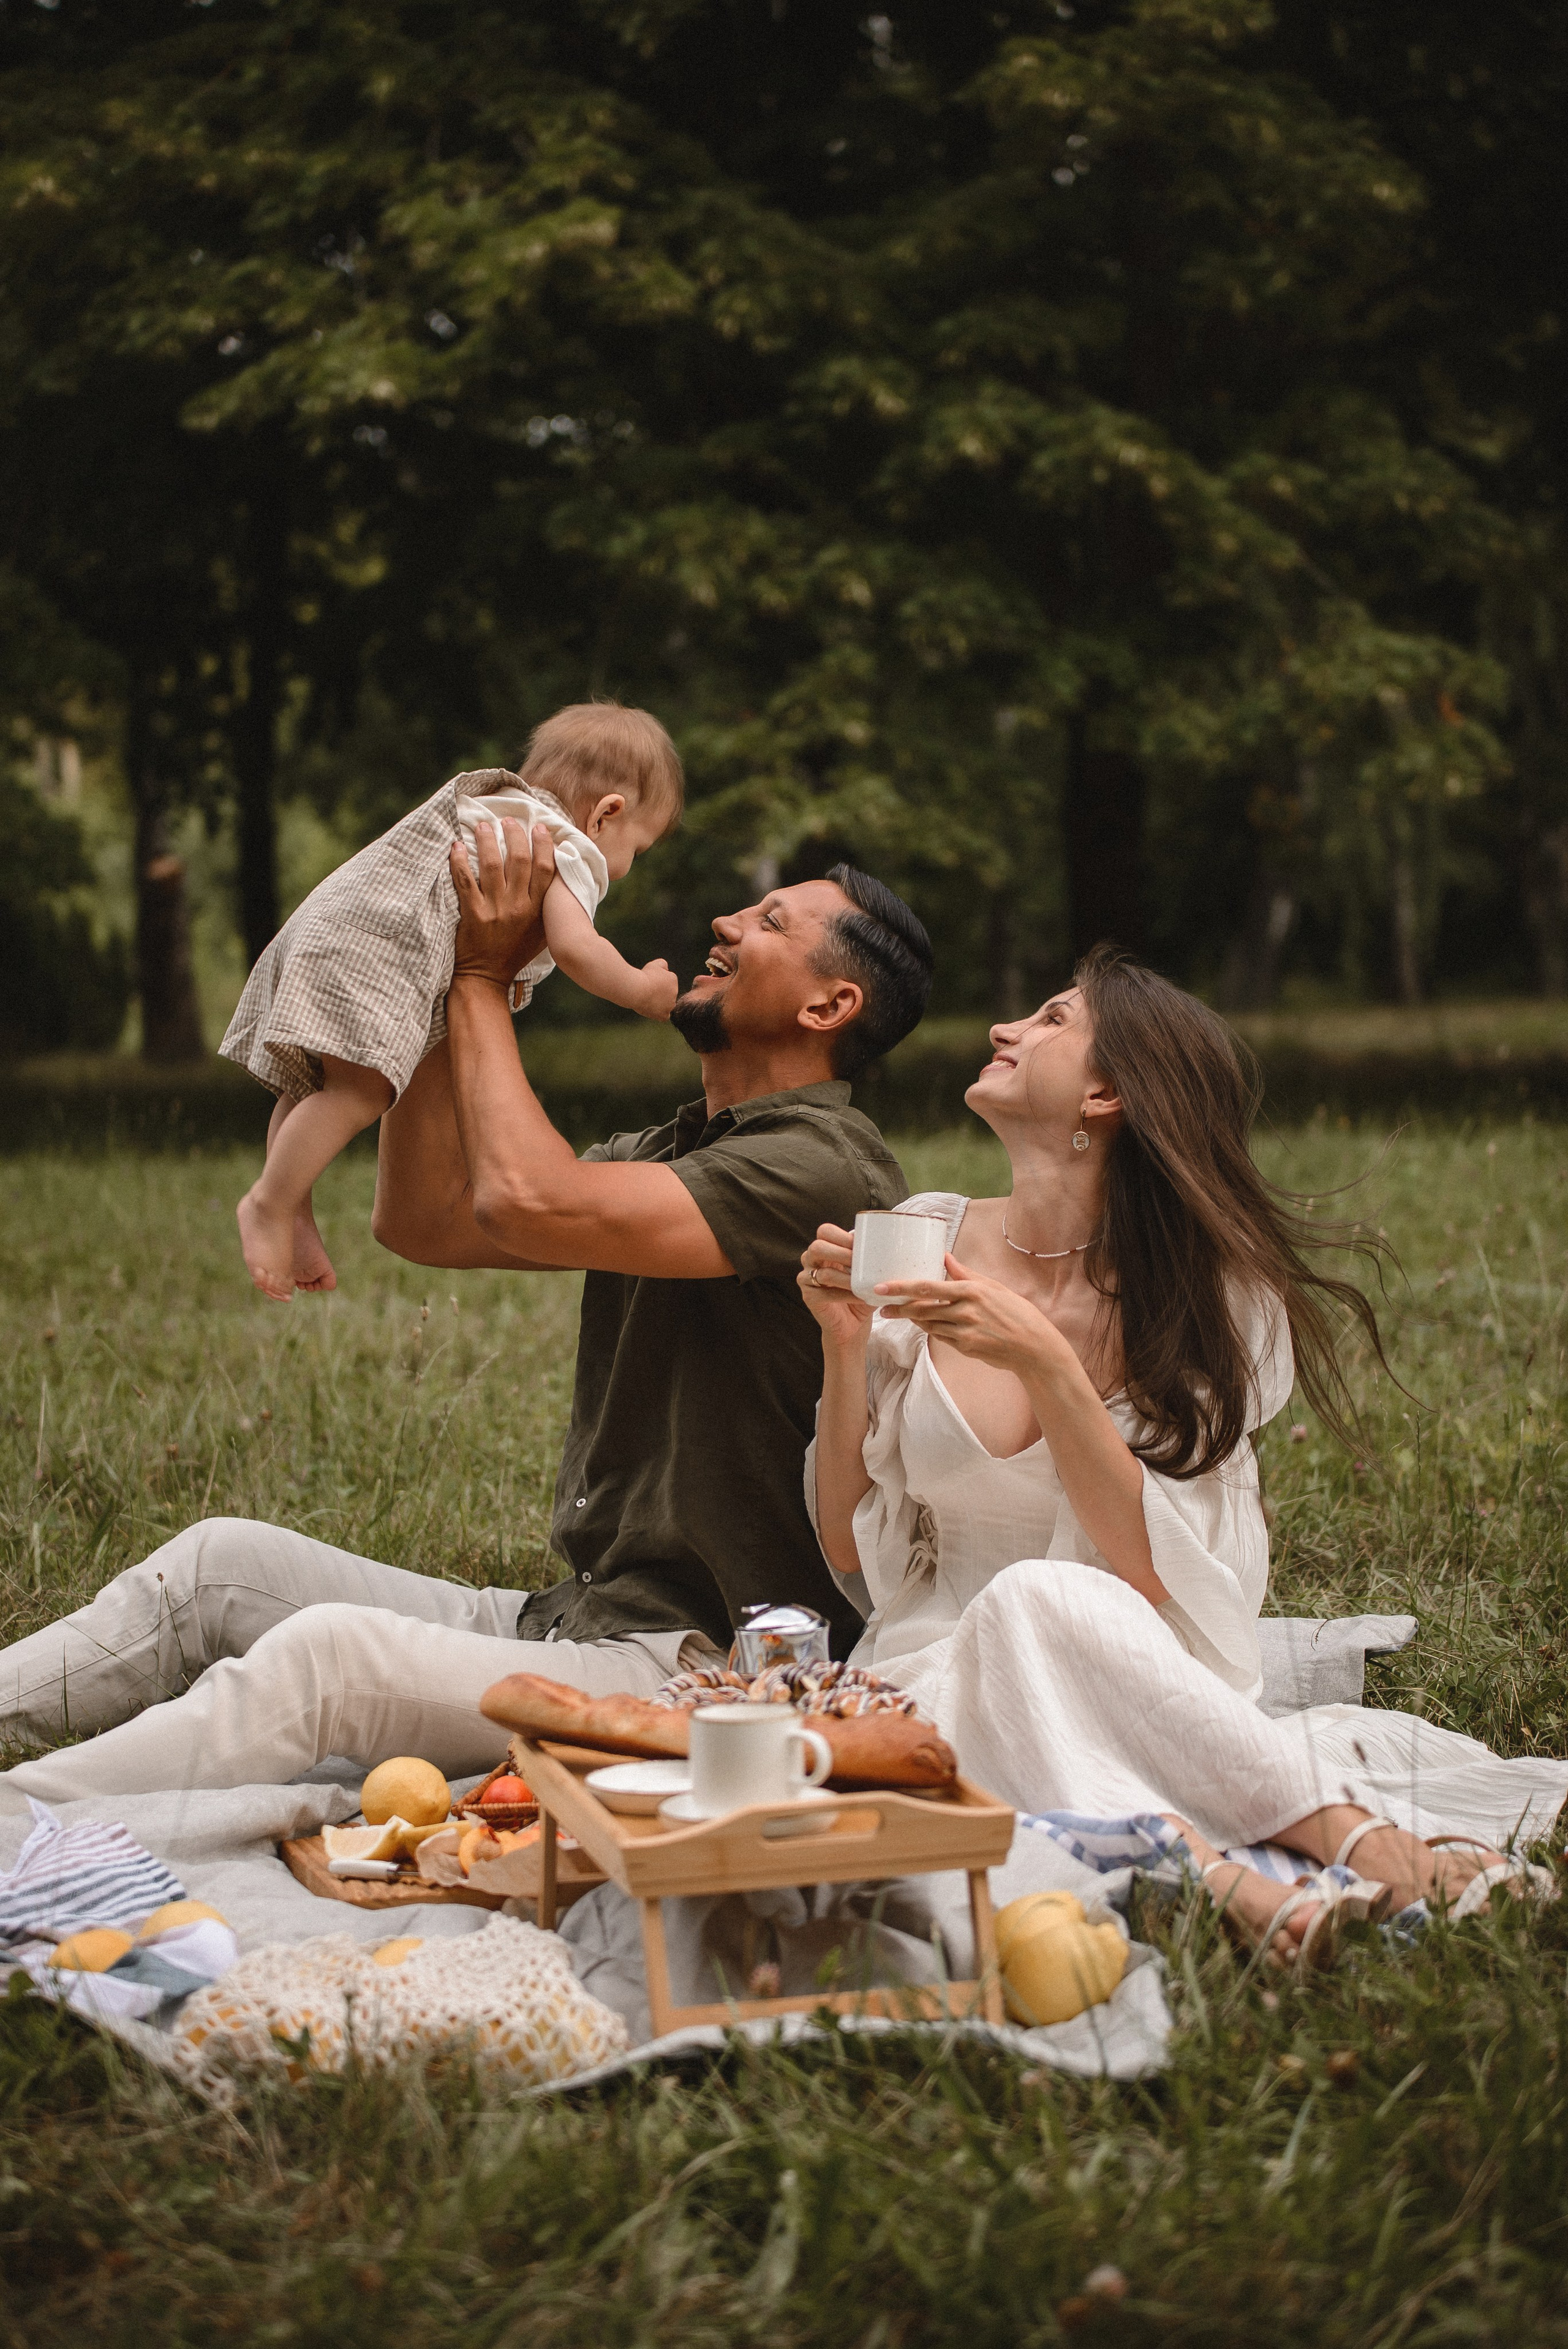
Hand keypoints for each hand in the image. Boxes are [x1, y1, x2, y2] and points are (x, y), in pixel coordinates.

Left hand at [450, 817, 552, 988]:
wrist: (487, 976)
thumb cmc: (515, 953)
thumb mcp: (541, 933)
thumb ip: (548, 906)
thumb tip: (555, 875)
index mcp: (537, 909)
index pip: (545, 868)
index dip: (543, 844)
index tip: (538, 827)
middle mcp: (518, 907)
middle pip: (519, 860)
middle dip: (514, 835)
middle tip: (507, 820)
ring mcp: (494, 909)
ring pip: (491, 864)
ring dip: (487, 840)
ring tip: (483, 825)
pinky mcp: (472, 914)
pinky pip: (464, 880)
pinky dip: (459, 861)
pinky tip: (457, 846)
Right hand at [636, 959, 679, 1020]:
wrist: (637, 989)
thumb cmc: (644, 976)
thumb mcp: (654, 964)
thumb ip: (663, 964)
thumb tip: (666, 970)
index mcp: (673, 979)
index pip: (666, 982)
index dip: (656, 982)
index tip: (648, 981)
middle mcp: (675, 992)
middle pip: (667, 994)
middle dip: (659, 993)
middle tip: (646, 992)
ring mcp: (670, 1005)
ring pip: (666, 1005)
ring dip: (659, 1003)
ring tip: (647, 999)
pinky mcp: (664, 1015)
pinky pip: (664, 1016)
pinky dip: (658, 1014)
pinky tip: (651, 1009)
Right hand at [797, 1223, 872, 1345]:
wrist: (852, 1324)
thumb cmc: (860, 1293)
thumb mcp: (867, 1273)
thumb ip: (871, 1259)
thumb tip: (892, 1246)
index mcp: (825, 1249)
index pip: (825, 1231)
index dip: (842, 1236)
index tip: (862, 1246)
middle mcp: (811, 1260)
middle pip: (817, 1247)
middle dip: (841, 1253)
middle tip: (859, 1263)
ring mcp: (806, 1279)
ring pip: (822, 1272)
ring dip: (846, 1277)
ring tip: (863, 1283)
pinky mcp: (809, 1297)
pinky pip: (825, 1293)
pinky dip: (845, 1295)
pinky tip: (860, 1297)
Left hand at [875, 1252, 1072, 1375]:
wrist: (1033, 1346)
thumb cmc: (1016, 1312)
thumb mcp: (993, 1287)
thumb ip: (965, 1273)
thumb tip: (945, 1256)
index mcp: (971, 1290)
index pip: (928, 1287)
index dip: (901, 1287)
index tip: (881, 1287)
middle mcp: (966, 1311)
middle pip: (922, 1309)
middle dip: (899, 1308)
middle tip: (881, 1307)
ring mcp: (965, 1331)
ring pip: (928, 1324)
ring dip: (912, 1319)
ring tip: (897, 1313)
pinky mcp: (965, 1347)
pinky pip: (941, 1337)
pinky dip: (931, 1329)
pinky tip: (925, 1324)